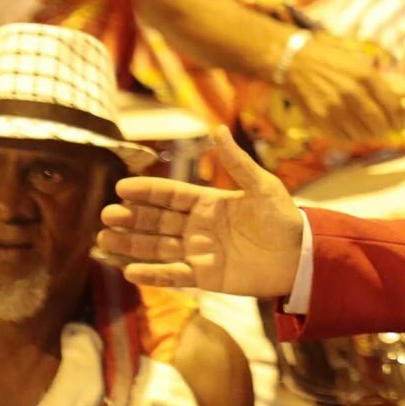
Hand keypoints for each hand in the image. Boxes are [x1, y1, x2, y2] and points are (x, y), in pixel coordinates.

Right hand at [98, 126, 305, 295]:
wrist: (299, 255)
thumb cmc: (283, 218)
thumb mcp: (262, 186)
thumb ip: (237, 162)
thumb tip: (217, 128)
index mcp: (209, 203)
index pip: (171, 195)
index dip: (147, 191)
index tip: (121, 187)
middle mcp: (199, 227)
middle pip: (157, 221)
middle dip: (132, 217)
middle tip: (106, 214)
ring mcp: (200, 252)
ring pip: (158, 247)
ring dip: (132, 243)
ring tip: (104, 238)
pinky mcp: (206, 277)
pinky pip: (174, 275)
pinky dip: (153, 275)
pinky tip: (129, 271)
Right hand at [281, 33, 404, 144]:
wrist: (296, 62)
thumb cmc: (333, 63)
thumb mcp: (361, 66)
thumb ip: (383, 85)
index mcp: (366, 77)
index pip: (393, 107)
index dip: (401, 120)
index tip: (400, 124)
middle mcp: (352, 93)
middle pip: (379, 125)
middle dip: (385, 131)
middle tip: (384, 130)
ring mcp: (334, 107)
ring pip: (362, 135)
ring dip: (367, 135)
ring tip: (365, 129)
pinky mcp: (319, 118)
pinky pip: (342, 140)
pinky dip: (350, 139)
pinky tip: (349, 131)